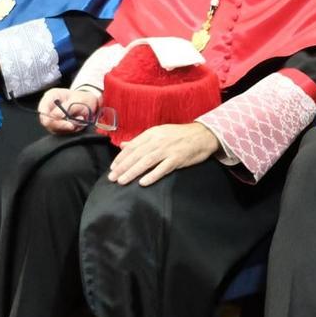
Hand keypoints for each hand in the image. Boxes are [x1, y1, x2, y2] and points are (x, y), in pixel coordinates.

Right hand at [38, 85, 93, 133]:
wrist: (91, 102)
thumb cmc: (83, 98)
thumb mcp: (77, 99)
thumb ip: (66, 108)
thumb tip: (56, 116)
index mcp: (51, 97)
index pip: (42, 109)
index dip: (47, 117)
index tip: (57, 122)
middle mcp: (50, 108)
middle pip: (47, 122)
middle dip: (61, 125)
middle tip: (72, 125)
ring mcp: (54, 118)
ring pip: (55, 129)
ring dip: (68, 127)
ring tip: (80, 119)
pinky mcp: (59, 126)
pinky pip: (63, 132)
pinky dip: (72, 130)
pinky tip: (79, 122)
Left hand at [108, 121, 222, 185]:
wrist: (202, 135)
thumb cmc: (179, 135)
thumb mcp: (159, 133)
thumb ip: (140, 140)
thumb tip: (123, 145)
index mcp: (152, 133)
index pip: (132, 146)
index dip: (121, 158)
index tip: (112, 168)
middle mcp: (158, 140)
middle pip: (137, 155)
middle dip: (123, 167)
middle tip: (112, 178)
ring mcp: (168, 150)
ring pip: (146, 162)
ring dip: (132, 172)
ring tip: (122, 181)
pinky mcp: (177, 159)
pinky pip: (162, 168)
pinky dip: (152, 175)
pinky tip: (143, 183)